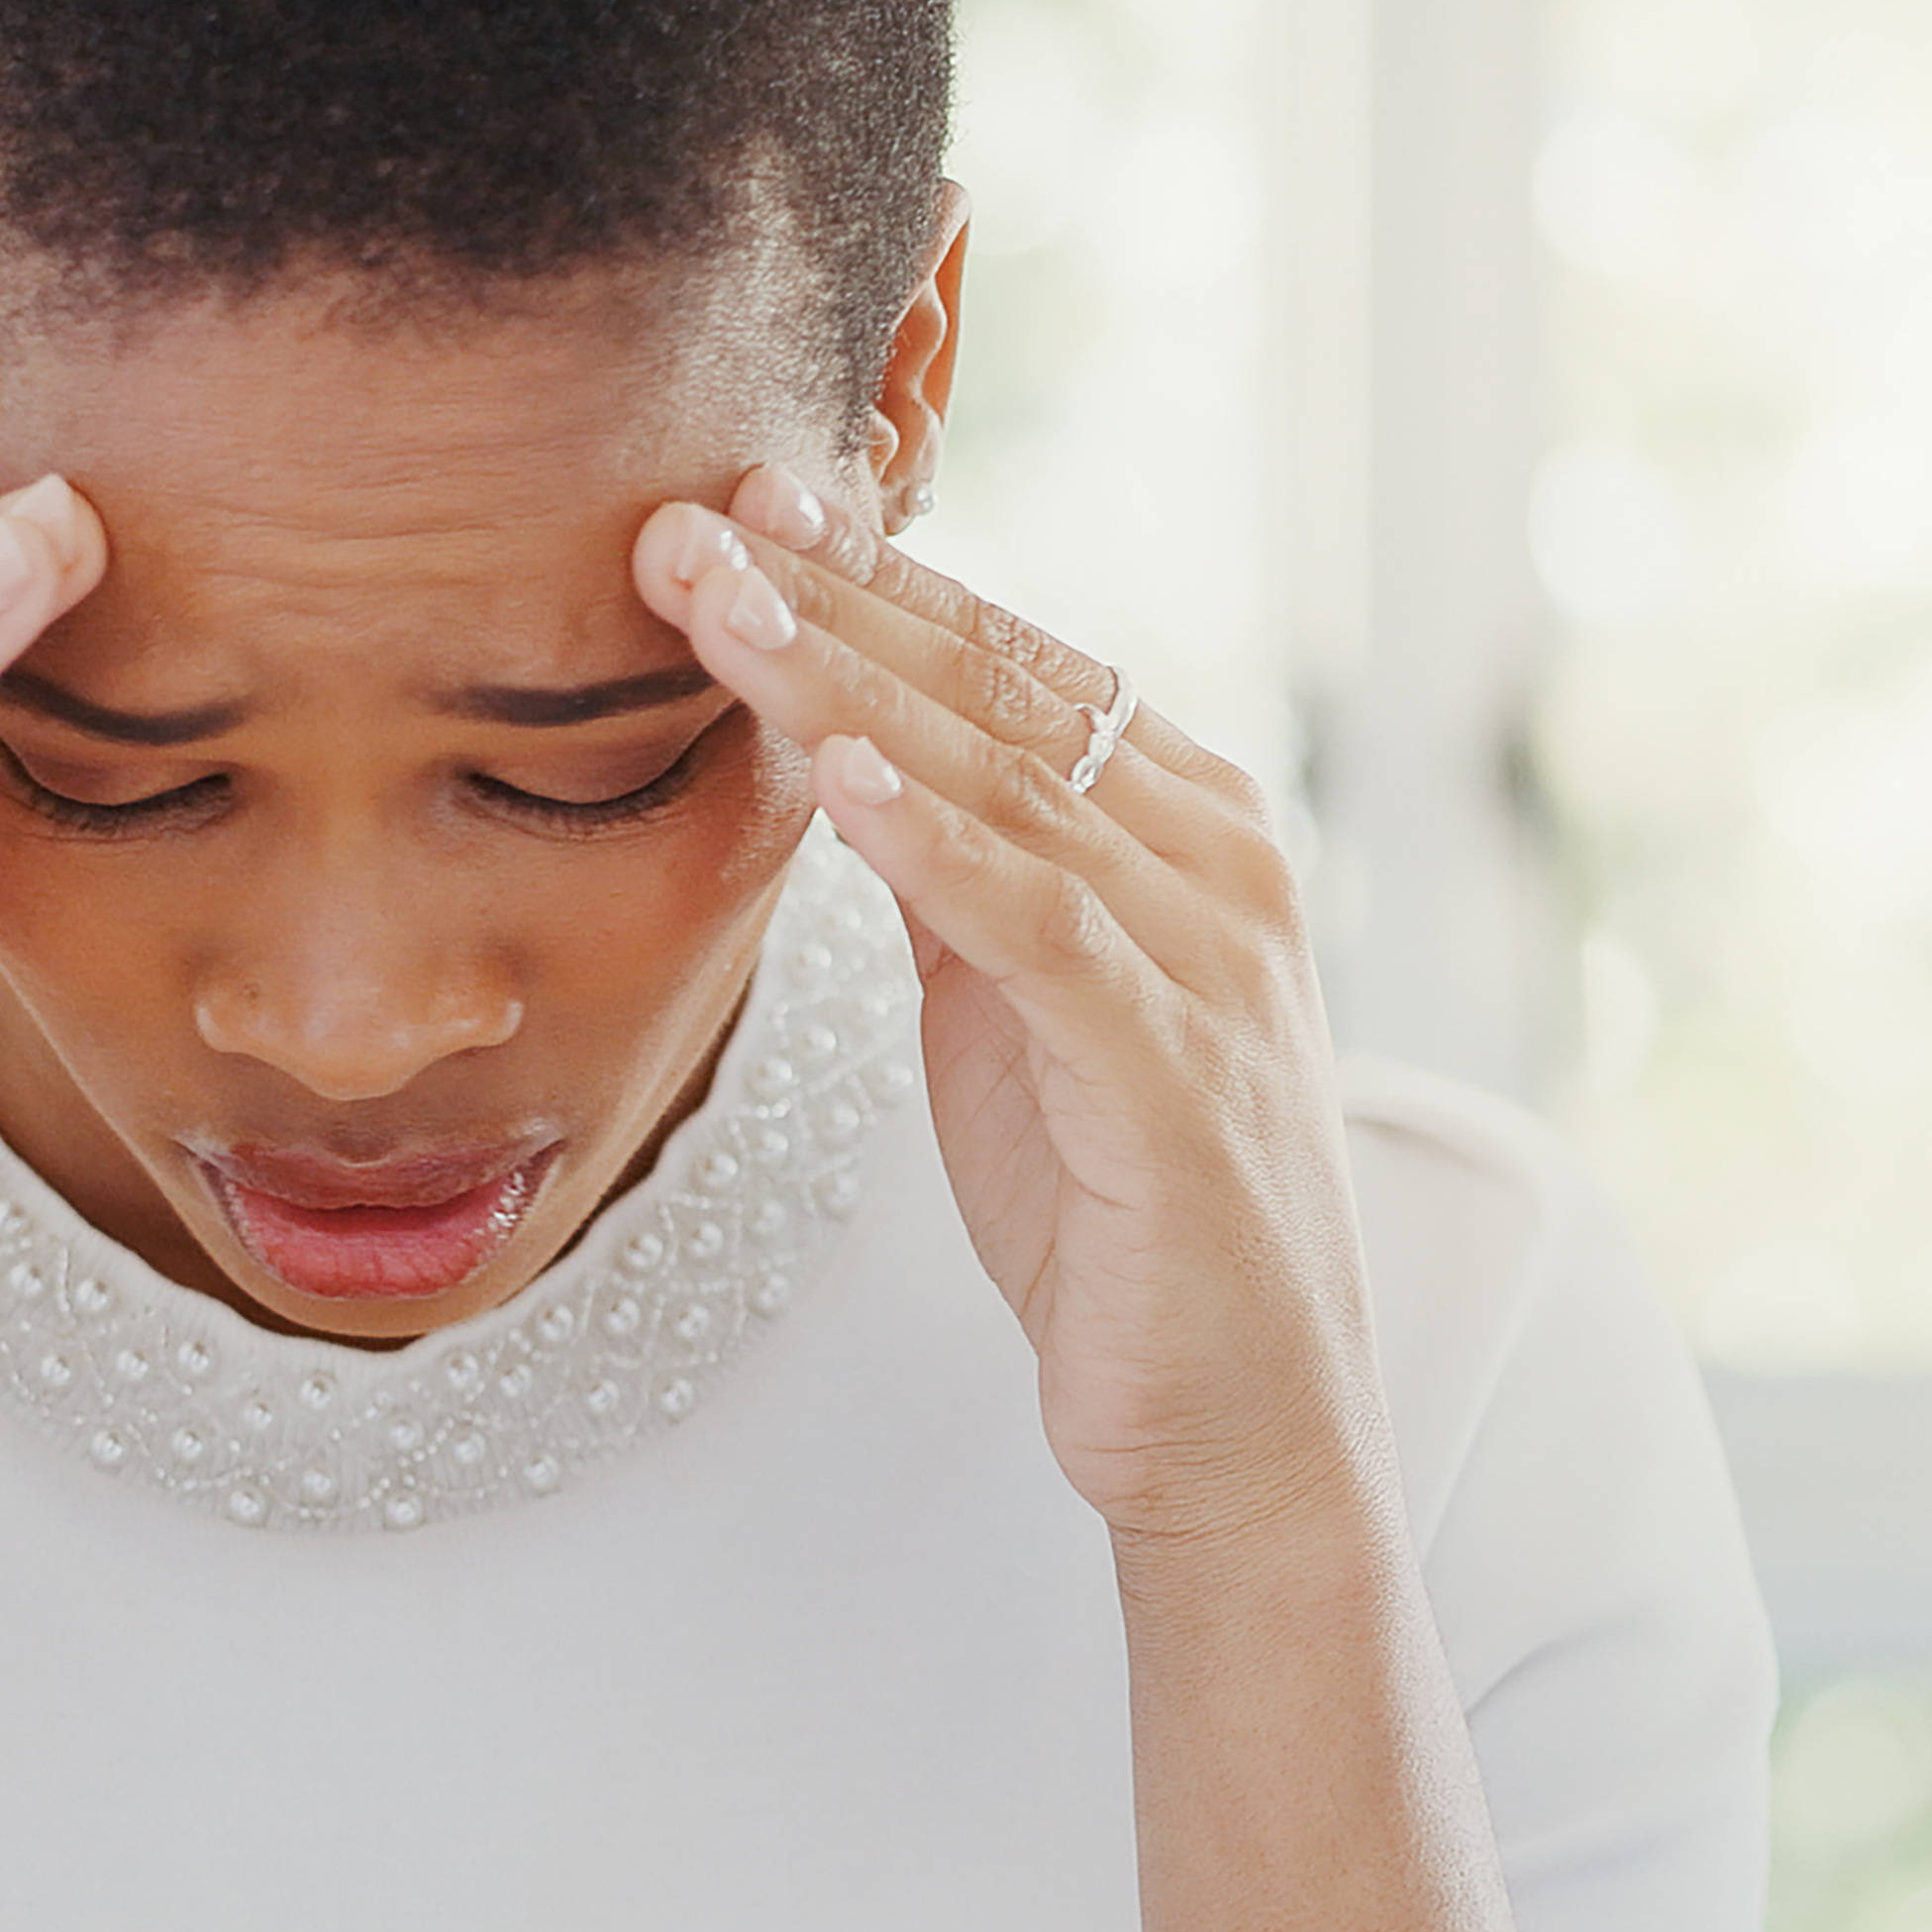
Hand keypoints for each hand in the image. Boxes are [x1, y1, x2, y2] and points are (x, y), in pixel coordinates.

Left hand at [639, 471, 1379, 1552]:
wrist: (1238, 1428)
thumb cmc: (1120, 1216)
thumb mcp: (1010, 1011)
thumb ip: (955, 876)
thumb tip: (842, 749)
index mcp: (1186, 833)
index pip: (1015, 669)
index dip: (876, 580)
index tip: (745, 502)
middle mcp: (1217, 868)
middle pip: (1004, 696)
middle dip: (838, 599)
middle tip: (693, 521)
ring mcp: (1209, 963)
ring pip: (1012, 784)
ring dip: (851, 687)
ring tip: (723, 607)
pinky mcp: (1175, 1074)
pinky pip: (1043, 927)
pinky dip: (936, 841)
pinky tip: (838, 773)